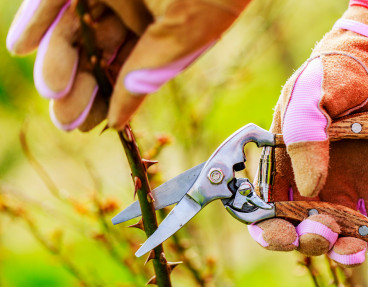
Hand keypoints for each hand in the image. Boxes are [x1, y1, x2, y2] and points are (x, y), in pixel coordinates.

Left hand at [7, 0, 250, 130]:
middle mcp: (132, 10)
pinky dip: (37, 20)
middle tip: (66, 117)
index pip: (128, 70)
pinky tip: (23, 47)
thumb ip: (148, 74)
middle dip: (80, 86)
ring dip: (57, 60)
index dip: (108, 98)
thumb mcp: (182, 37)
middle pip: (97, 53)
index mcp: (160, 31)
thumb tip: (120, 120)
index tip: (90, 125)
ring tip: (51, 90)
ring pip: (73, 28)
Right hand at [248, 6, 367, 280]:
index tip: (281, 235)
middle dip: (308, 240)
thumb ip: (303, 132)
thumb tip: (310, 186)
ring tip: (355, 250)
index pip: (265, 208)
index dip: (268, 229)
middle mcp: (308, 184)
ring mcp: (342, 189)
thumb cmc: (333, 76)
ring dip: (343, 249)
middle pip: (300, 227)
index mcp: (282, 165)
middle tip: (323, 232)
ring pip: (338, 232)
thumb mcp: (311, 93)